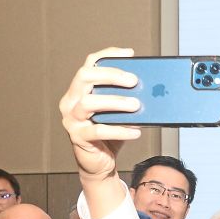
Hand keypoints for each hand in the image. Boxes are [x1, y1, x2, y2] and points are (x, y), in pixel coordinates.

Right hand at [58, 47, 141, 179]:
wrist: (100, 164)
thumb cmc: (109, 135)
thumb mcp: (117, 112)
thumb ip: (125, 98)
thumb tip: (149, 87)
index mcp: (79, 90)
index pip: (90, 64)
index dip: (108, 55)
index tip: (130, 54)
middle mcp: (70, 101)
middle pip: (85, 77)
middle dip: (111, 75)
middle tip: (134, 81)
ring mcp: (71, 119)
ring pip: (88, 102)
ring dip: (115, 101)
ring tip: (136, 105)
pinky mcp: (78, 137)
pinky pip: (98, 130)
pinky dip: (119, 130)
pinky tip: (136, 131)